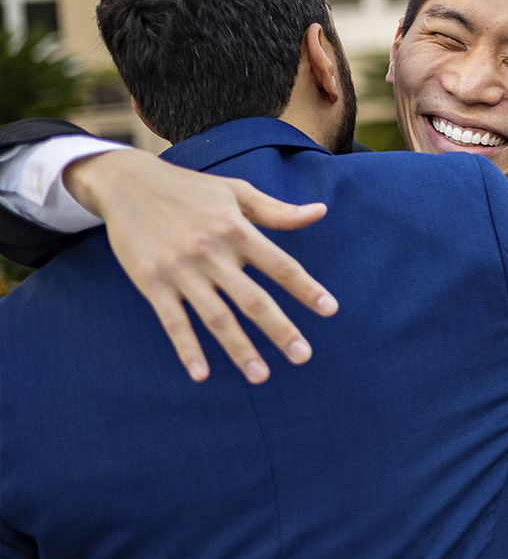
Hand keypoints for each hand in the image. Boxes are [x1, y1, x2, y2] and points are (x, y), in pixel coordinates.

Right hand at [64, 150, 338, 382]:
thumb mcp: (236, 192)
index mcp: (237, 229)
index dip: (306, 288)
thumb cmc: (191, 189)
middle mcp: (212, 252)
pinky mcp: (152, 283)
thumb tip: (320, 212)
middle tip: (304, 356)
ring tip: (261, 376)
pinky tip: (201, 374)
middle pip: (252, 299)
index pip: (280, 265)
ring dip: (239, 349)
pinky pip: (173, 322)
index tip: (330, 310)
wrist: (127, 182)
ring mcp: (180, 270)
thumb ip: (278, 210)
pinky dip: (187, 349)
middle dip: (280, 330)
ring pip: (216, 317)